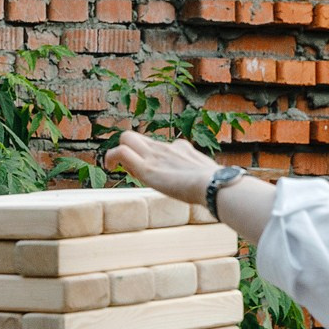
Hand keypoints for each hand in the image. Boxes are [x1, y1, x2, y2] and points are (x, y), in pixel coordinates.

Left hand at [104, 131, 220, 203]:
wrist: (215, 184)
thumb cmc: (217, 186)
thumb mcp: (210, 179)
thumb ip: (206, 181)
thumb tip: (220, 191)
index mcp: (182, 149)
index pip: (159, 146)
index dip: (150, 157)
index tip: (152, 175)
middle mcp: (166, 148)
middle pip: (139, 137)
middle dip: (131, 149)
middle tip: (130, 170)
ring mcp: (155, 156)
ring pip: (127, 137)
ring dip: (117, 153)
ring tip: (116, 169)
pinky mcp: (146, 167)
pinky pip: (121, 152)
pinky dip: (110, 156)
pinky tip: (108, 167)